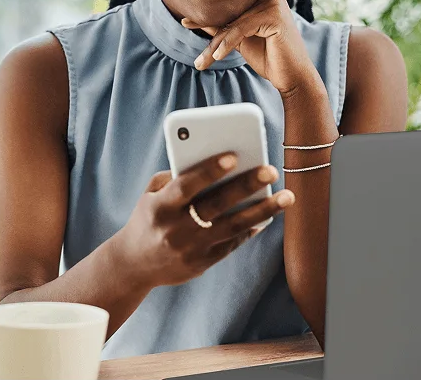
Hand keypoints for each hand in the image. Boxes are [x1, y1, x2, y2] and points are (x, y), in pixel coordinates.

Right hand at [111, 153, 294, 288]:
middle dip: (245, 186)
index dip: (209, 171)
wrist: (134, 264)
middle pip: (216, 205)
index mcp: (160, 207)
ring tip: (287, 196)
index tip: (233, 156)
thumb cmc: (148, 218)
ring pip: (233, 227)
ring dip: (263, 211)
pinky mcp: (202, 264)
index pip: (187, 185)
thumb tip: (216, 163)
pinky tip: (268, 215)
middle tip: (270, 169)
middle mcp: (176, 229)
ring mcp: (190, 249)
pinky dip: (251, 228)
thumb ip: (176, 177)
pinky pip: (232, 244)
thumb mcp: (151, 194)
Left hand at [181, 0, 321, 95]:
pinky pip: (242, 28)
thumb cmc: (269, 57)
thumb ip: (220, 26)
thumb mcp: (239, 39)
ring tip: (201, 61)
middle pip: (231, 12)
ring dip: (215, 43)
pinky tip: (217, 57)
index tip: (186, 22)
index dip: (208, 15)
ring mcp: (274, 2)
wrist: (292, 77)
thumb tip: (191, 19)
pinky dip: (227, 43)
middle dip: (210, 30)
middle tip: (190, 39)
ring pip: (234, 22)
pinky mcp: (275, 15)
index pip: (230, 5)